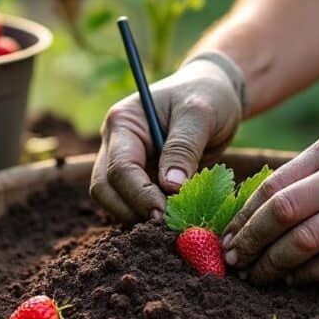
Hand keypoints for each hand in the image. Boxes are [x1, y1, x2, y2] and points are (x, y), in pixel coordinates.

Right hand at [89, 58, 242, 221]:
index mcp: (123, 123)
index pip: (119, 168)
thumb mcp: (200, 114)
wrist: (213, 93)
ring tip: (176, 221)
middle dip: (132, 211)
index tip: (165, 213)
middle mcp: (116, 144)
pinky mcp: (141, 178)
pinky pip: (134, 203)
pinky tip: (176, 217)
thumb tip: (170, 187)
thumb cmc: (206, 95)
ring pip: (115, 201)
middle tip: (169, 224)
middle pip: (105, 189)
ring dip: (140, 216)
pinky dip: (151, 214)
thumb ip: (184, 148)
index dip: (139, 195)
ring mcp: (126, 162)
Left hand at [220, 130, 318, 282]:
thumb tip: (252, 215)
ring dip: (274, 266)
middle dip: (251, 243)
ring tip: (259, 277)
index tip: (227, 239)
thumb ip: (306, 174)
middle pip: (282, 213)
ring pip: (305, 243)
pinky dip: (308, 276)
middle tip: (235, 263)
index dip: (244, 217)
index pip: (273, 185)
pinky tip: (293, 281)